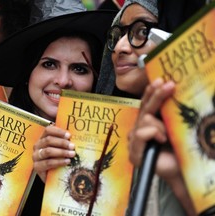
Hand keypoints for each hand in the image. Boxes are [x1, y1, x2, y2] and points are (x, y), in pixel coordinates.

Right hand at [32, 125, 74, 182]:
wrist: (51, 177)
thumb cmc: (57, 159)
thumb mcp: (60, 149)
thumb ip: (64, 143)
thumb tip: (74, 138)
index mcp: (42, 138)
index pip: (48, 130)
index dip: (58, 131)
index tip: (69, 135)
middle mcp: (37, 146)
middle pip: (48, 140)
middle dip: (62, 143)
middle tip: (72, 146)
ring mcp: (36, 156)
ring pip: (48, 151)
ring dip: (62, 152)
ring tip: (72, 154)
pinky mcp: (37, 167)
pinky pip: (48, 163)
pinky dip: (59, 162)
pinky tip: (67, 162)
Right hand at [128, 78, 195, 214]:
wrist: (181, 173)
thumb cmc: (179, 151)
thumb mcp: (174, 128)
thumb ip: (168, 114)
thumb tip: (171, 90)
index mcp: (148, 124)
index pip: (146, 105)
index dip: (151, 92)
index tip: (161, 80)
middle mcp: (139, 130)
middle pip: (144, 109)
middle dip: (155, 96)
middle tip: (166, 84)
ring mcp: (135, 142)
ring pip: (143, 121)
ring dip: (158, 125)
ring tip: (167, 136)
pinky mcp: (134, 153)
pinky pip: (140, 134)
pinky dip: (152, 134)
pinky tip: (161, 140)